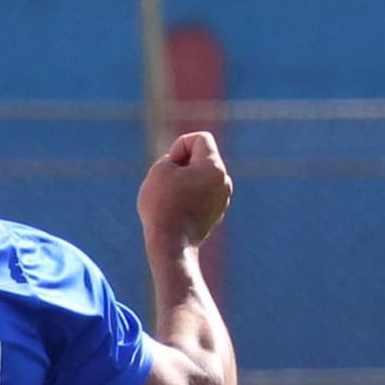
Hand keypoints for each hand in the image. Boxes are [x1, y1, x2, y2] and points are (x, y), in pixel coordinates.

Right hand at [138, 130, 232, 248]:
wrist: (171, 246)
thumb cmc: (162, 205)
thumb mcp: (159, 170)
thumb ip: (172, 159)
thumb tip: (183, 166)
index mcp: (215, 167)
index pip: (200, 139)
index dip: (180, 146)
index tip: (170, 165)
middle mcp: (224, 181)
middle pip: (202, 157)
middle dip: (183, 164)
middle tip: (167, 183)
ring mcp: (223, 199)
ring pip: (201, 177)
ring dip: (185, 181)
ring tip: (171, 199)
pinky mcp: (216, 214)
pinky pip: (202, 195)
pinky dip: (190, 197)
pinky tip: (177, 211)